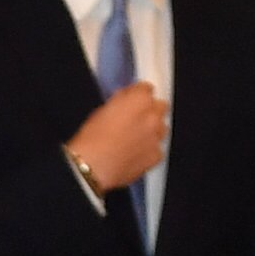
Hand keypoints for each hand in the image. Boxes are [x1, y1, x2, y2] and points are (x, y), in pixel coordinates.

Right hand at [65, 81, 168, 199]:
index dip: (136, 95)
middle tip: (135, 119)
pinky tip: (134, 154)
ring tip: (134, 139)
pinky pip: (157, 149)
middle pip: (160, 106)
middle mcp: (153, 115)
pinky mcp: (157, 155)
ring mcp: (157, 136)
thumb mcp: (101, 111)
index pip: (146, 88)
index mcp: (139, 99)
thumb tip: (124, 102)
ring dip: (152, 130)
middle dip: (150, 110)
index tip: (130, 101)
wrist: (93, 167)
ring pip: (162, 128)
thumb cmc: (92, 139)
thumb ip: (119, 103)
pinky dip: (149, 150)